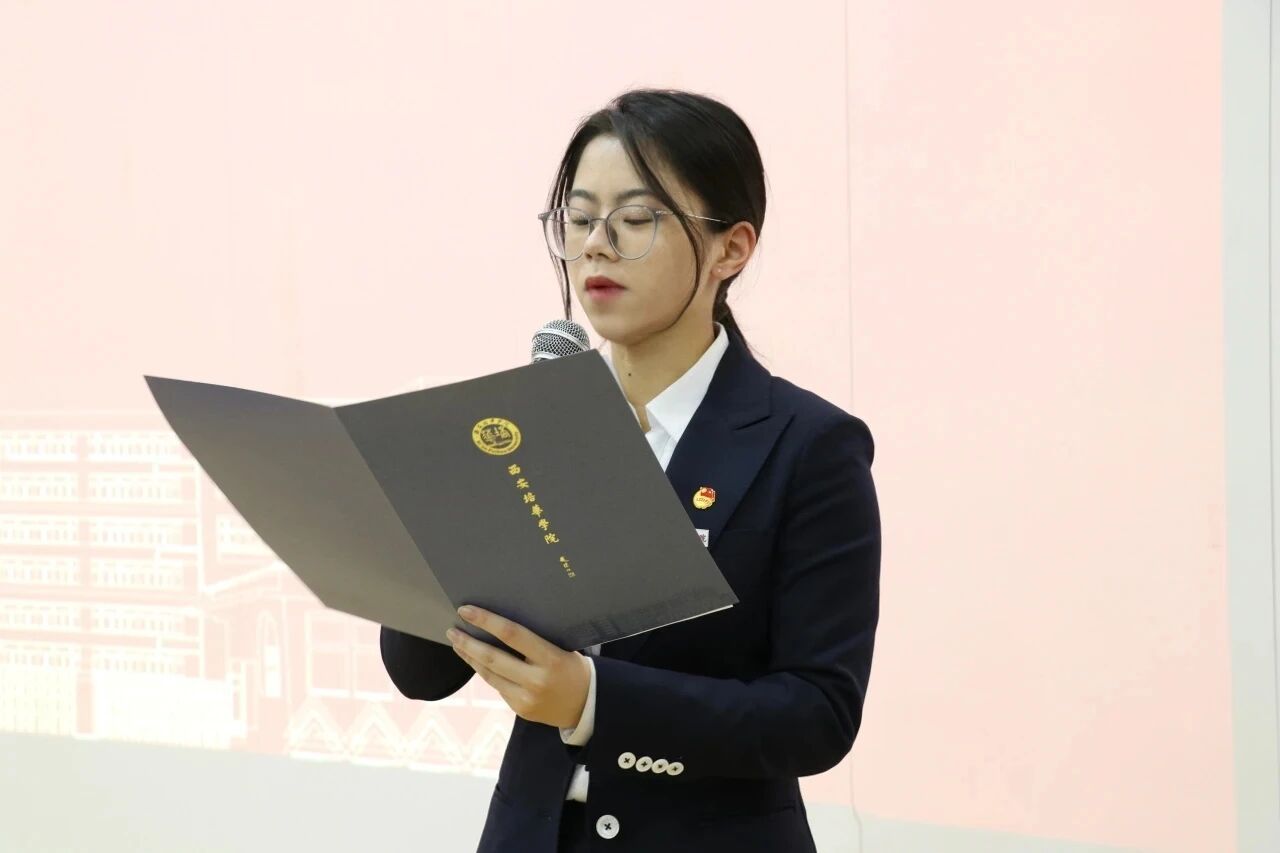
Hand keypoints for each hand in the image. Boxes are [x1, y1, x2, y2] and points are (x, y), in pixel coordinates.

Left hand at [447, 605, 590, 729]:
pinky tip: (477, 661)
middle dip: (468, 642)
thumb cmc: (573, 668)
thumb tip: (500, 622)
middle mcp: (536, 680)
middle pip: (492, 658)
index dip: (486, 621)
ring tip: (457, 643)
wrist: (587, 705)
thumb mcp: (561, 648)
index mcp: (550, 659)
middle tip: (452, 629)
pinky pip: (498, 687)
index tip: (466, 610)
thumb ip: (535, 640)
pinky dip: (486, 672)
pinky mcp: (520, 710)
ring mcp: (526, 699)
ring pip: (489, 675)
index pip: (512, 634)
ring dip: (470, 657)